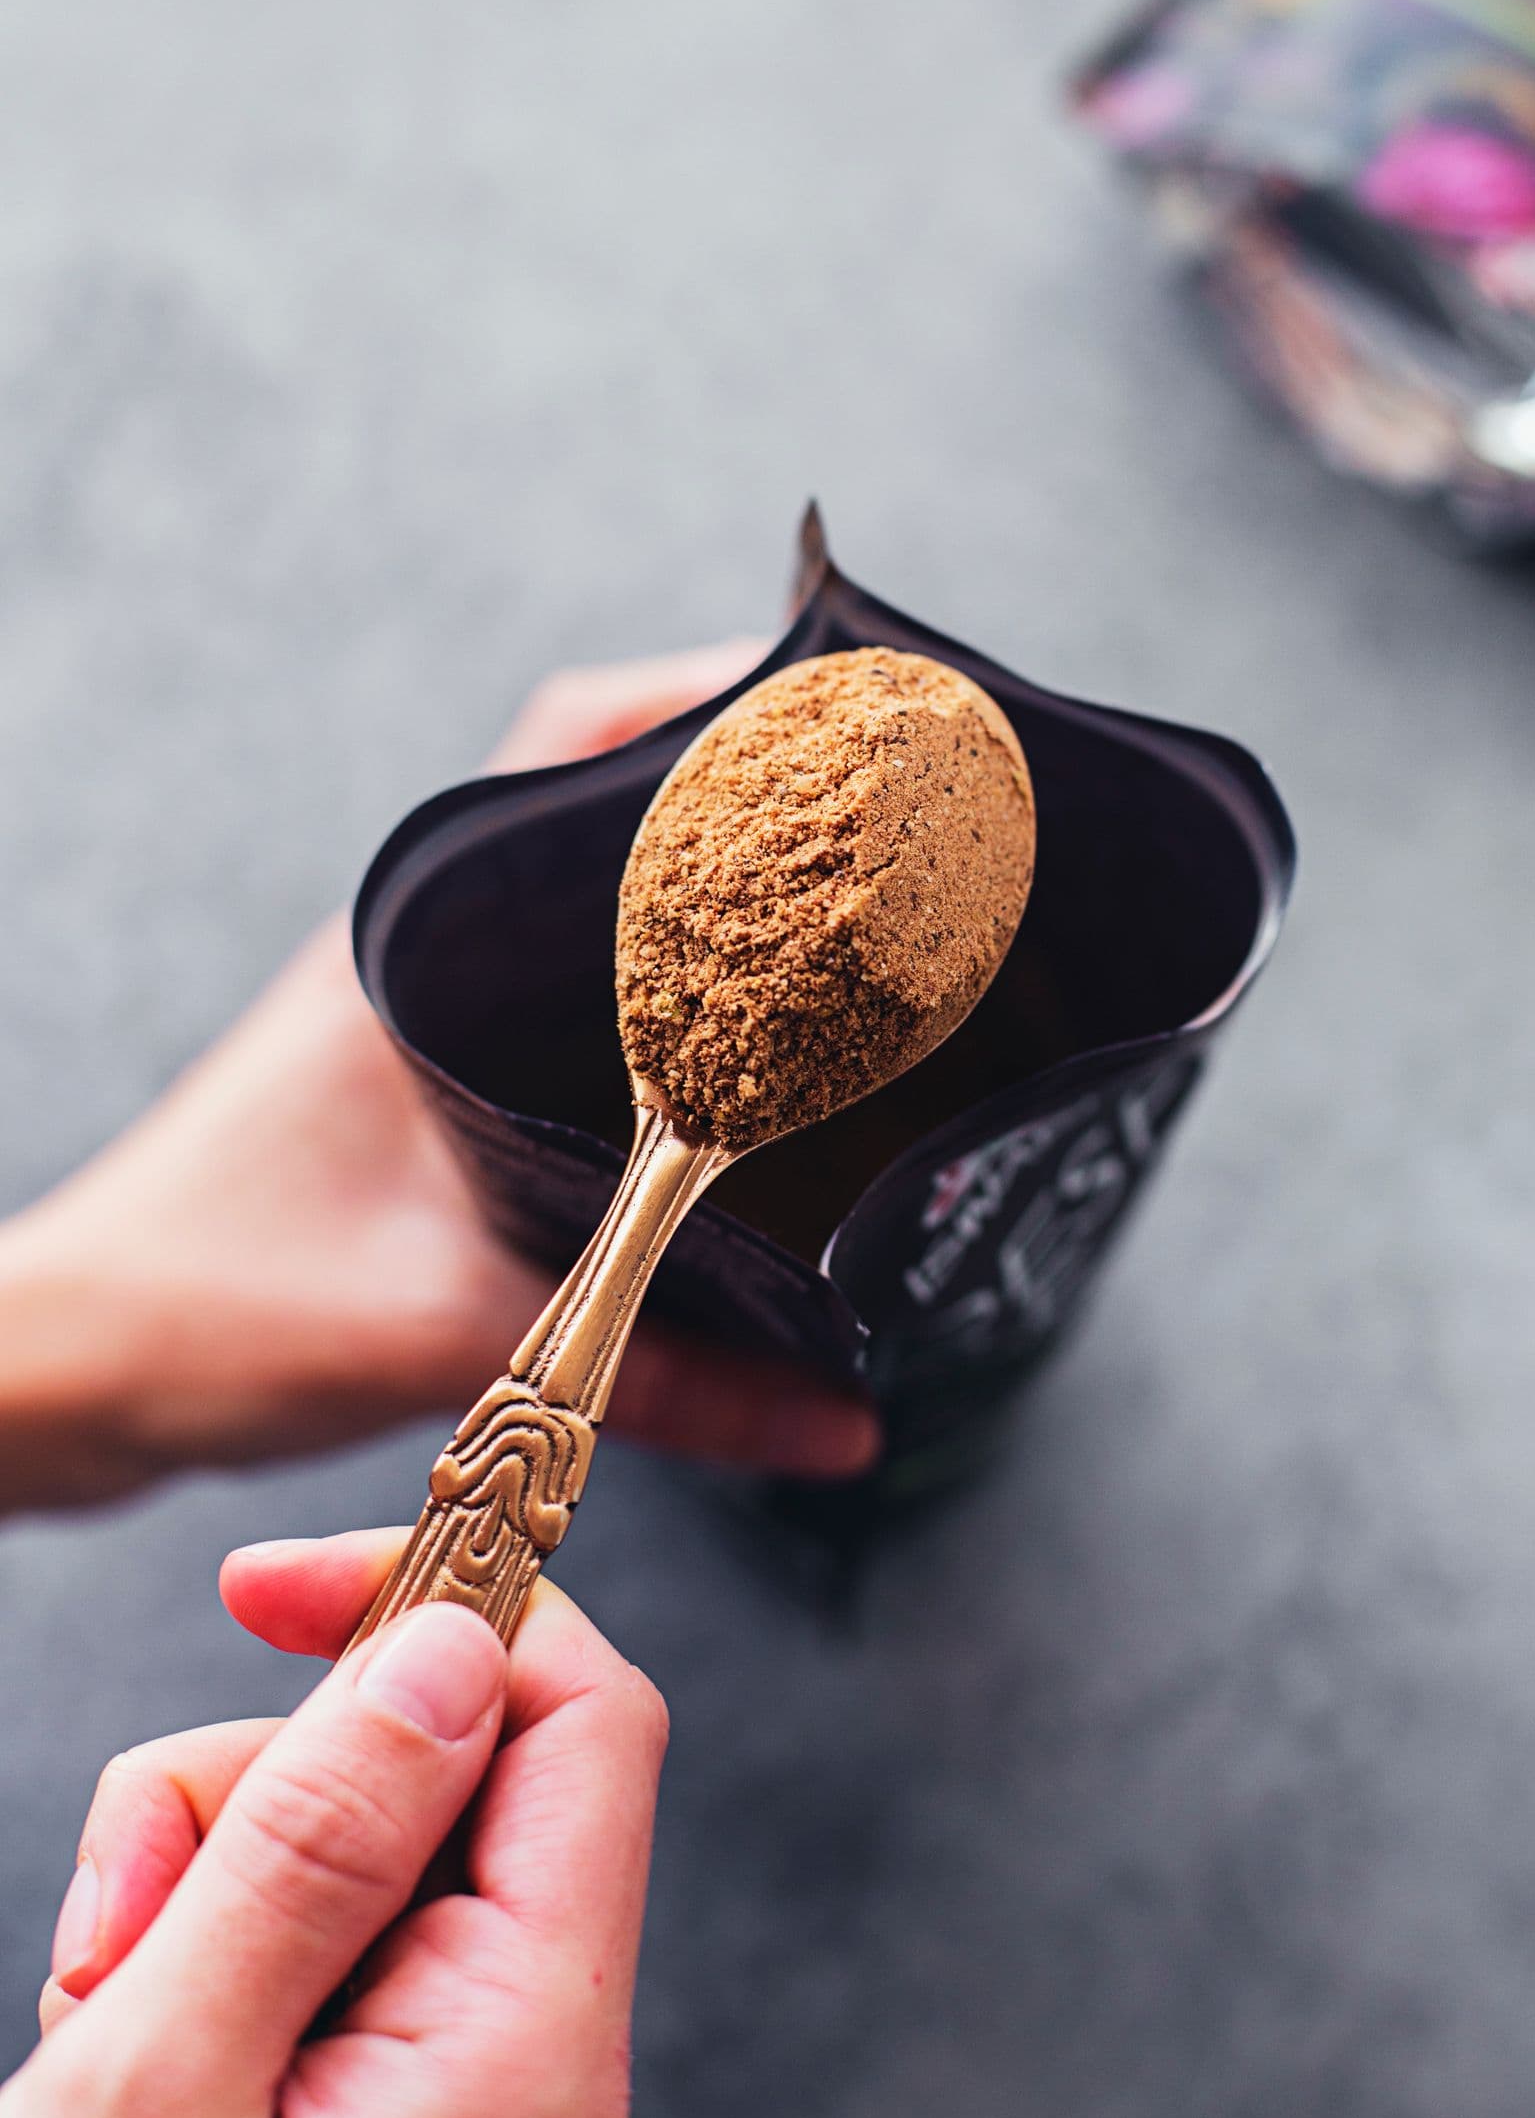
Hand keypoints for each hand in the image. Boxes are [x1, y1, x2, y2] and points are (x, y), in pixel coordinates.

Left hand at [0, 641, 876, 1507]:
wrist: (67, 1366)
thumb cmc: (206, 1308)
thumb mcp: (451, 1331)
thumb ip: (660, 1382)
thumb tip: (834, 1418)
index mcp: (416, 945)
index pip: (573, 743)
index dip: (706, 699)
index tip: (831, 703)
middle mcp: (415, 951)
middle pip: (596, 808)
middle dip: (735, 794)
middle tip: (871, 822)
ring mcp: (411, 1011)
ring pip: (573, 903)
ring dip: (686, 892)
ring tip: (828, 918)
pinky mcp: (408, 1082)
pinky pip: (548, 994)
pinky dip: (638, 991)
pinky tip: (716, 1057)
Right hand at [4, 1533, 662, 2117]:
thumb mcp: (160, 2077)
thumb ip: (315, 1845)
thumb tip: (450, 1645)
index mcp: (533, 2057)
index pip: (587, 1721)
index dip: (450, 1608)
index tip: (282, 1584)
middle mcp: (554, 2083)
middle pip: (450, 1784)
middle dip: (265, 1788)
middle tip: (124, 1900)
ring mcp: (495, 2116)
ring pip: (380, 1861)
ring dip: (219, 1886)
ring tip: (98, 2010)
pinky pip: (355, 1960)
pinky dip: (233, 1964)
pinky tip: (134, 2049)